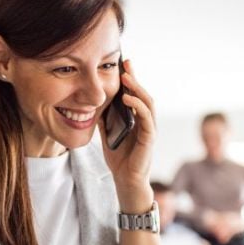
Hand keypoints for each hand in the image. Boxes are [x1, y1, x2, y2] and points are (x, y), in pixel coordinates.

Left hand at [99, 59, 155, 208]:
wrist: (125, 181)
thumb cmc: (119, 159)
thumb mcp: (107, 134)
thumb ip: (105, 119)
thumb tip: (94, 104)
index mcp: (137, 119)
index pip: (135, 95)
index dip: (130, 79)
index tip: (122, 64)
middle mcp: (146, 122)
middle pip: (143, 94)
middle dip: (135, 78)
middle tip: (126, 63)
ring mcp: (149, 130)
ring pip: (148, 103)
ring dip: (137, 89)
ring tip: (126, 77)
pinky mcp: (149, 139)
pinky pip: (146, 119)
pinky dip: (138, 106)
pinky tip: (127, 99)